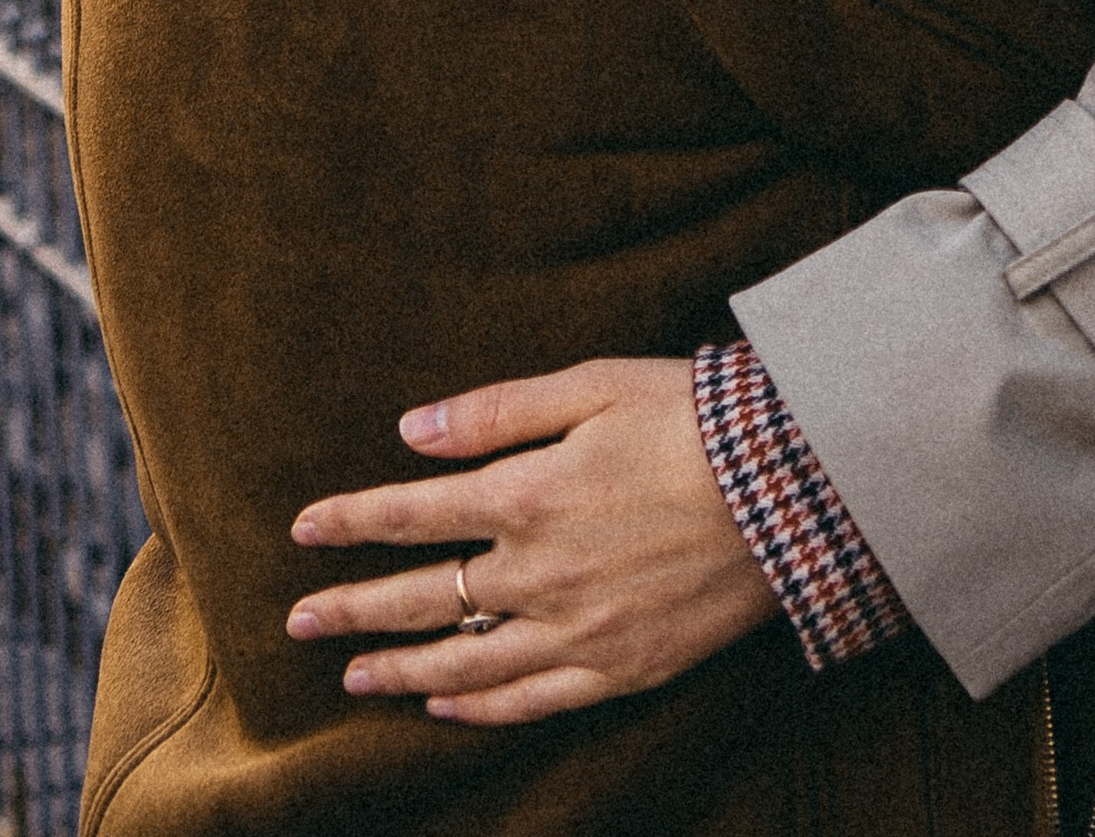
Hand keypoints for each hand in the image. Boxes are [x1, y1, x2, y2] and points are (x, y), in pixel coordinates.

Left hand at [286, 357, 777, 727]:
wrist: (794, 485)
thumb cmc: (694, 417)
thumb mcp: (594, 385)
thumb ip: (496, 412)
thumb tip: (411, 430)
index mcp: (526, 495)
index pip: (411, 515)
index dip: (350, 522)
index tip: (303, 531)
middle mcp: (538, 574)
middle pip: (422, 599)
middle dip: (351, 608)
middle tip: (299, 622)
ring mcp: (577, 632)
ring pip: (465, 664)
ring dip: (399, 669)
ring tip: (355, 678)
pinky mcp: (620, 669)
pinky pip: (530, 703)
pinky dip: (477, 708)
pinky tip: (444, 705)